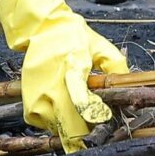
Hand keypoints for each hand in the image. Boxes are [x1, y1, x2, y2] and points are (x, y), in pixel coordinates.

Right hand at [0, 0, 121, 150]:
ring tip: (78, 118)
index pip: (82, 101)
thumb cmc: (73, 36)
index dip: (96, 114)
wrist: (42, 26)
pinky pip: (39, 121)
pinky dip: (51, 123)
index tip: (106, 115)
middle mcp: (53, 83)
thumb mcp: (99, 46)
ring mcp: (38, 91)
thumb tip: (126, 84)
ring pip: (55, 126)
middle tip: (95, 124)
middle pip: (70, 123)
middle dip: (86, 128)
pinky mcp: (27, 96)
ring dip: (68, 128)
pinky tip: (61, 113)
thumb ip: (115, 65)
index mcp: (74, 66)